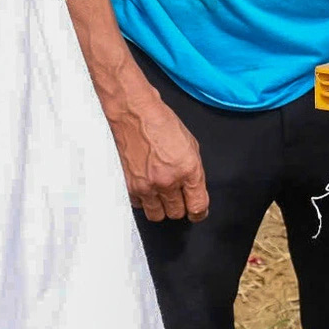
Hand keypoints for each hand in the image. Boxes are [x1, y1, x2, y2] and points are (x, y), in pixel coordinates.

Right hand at [100, 70, 209, 221]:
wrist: (133, 113)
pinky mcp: (129, 186)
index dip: (199, 212)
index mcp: (187, 169)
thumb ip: (193, 171)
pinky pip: (139, 205)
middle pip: (177, 214)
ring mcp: (146, 186)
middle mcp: (167, 181)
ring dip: (162, 207)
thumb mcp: (190, 144)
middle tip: (178, 196)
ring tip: (162, 194)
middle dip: (180, 207)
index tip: (198, 212)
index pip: (198, 206)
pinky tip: (146, 187)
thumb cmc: (161, 122)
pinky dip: (144, 200)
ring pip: (157, 215)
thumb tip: (194, 189)